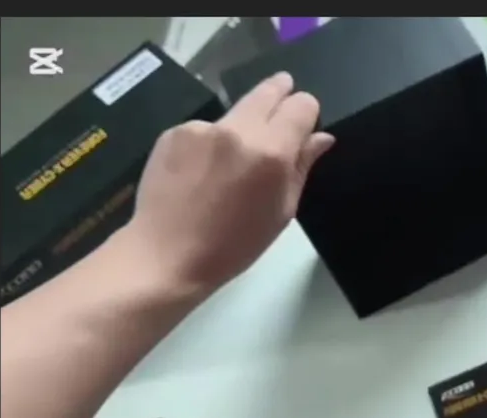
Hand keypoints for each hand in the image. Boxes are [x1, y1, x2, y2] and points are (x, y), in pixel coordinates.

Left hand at [124, 72, 334, 293]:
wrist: (165, 255)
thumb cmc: (233, 245)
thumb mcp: (281, 212)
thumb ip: (301, 167)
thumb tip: (321, 137)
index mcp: (270, 153)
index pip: (301, 106)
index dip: (307, 111)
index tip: (304, 120)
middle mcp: (237, 130)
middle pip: (266, 92)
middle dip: (279, 92)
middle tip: (283, 94)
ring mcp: (201, 128)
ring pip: (234, 113)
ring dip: (241, 127)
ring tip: (230, 164)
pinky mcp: (173, 132)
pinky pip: (204, 129)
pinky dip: (210, 143)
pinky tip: (200, 173)